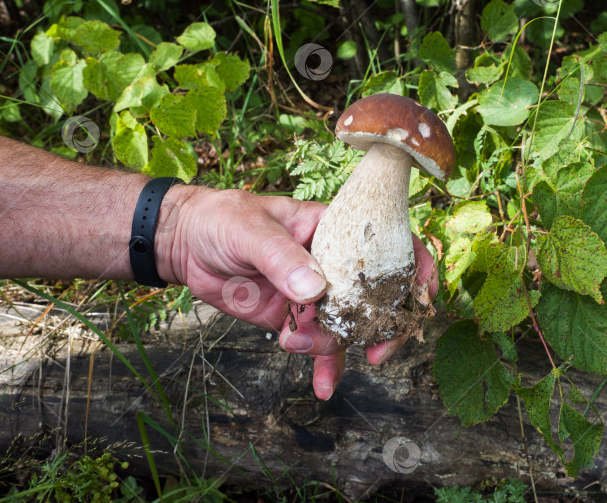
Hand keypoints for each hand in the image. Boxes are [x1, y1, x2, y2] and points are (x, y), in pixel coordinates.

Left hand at [156, 185, 438, 399]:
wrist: (186, 245)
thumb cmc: (222, 219)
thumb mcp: (250, 230)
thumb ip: (281, 257)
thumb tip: (315, 290)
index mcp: (333, 228)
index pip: (388, 242)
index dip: (414, 267)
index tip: (420, 298)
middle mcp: (333, 261)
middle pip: (378, 295)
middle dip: (383, 325)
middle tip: (377, 351)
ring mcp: (315, 292)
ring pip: (347, 325)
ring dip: (333, 345)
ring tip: (294, 342)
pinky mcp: (293, 316)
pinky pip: (319, 344)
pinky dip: (324, 366)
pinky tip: (323, 387)